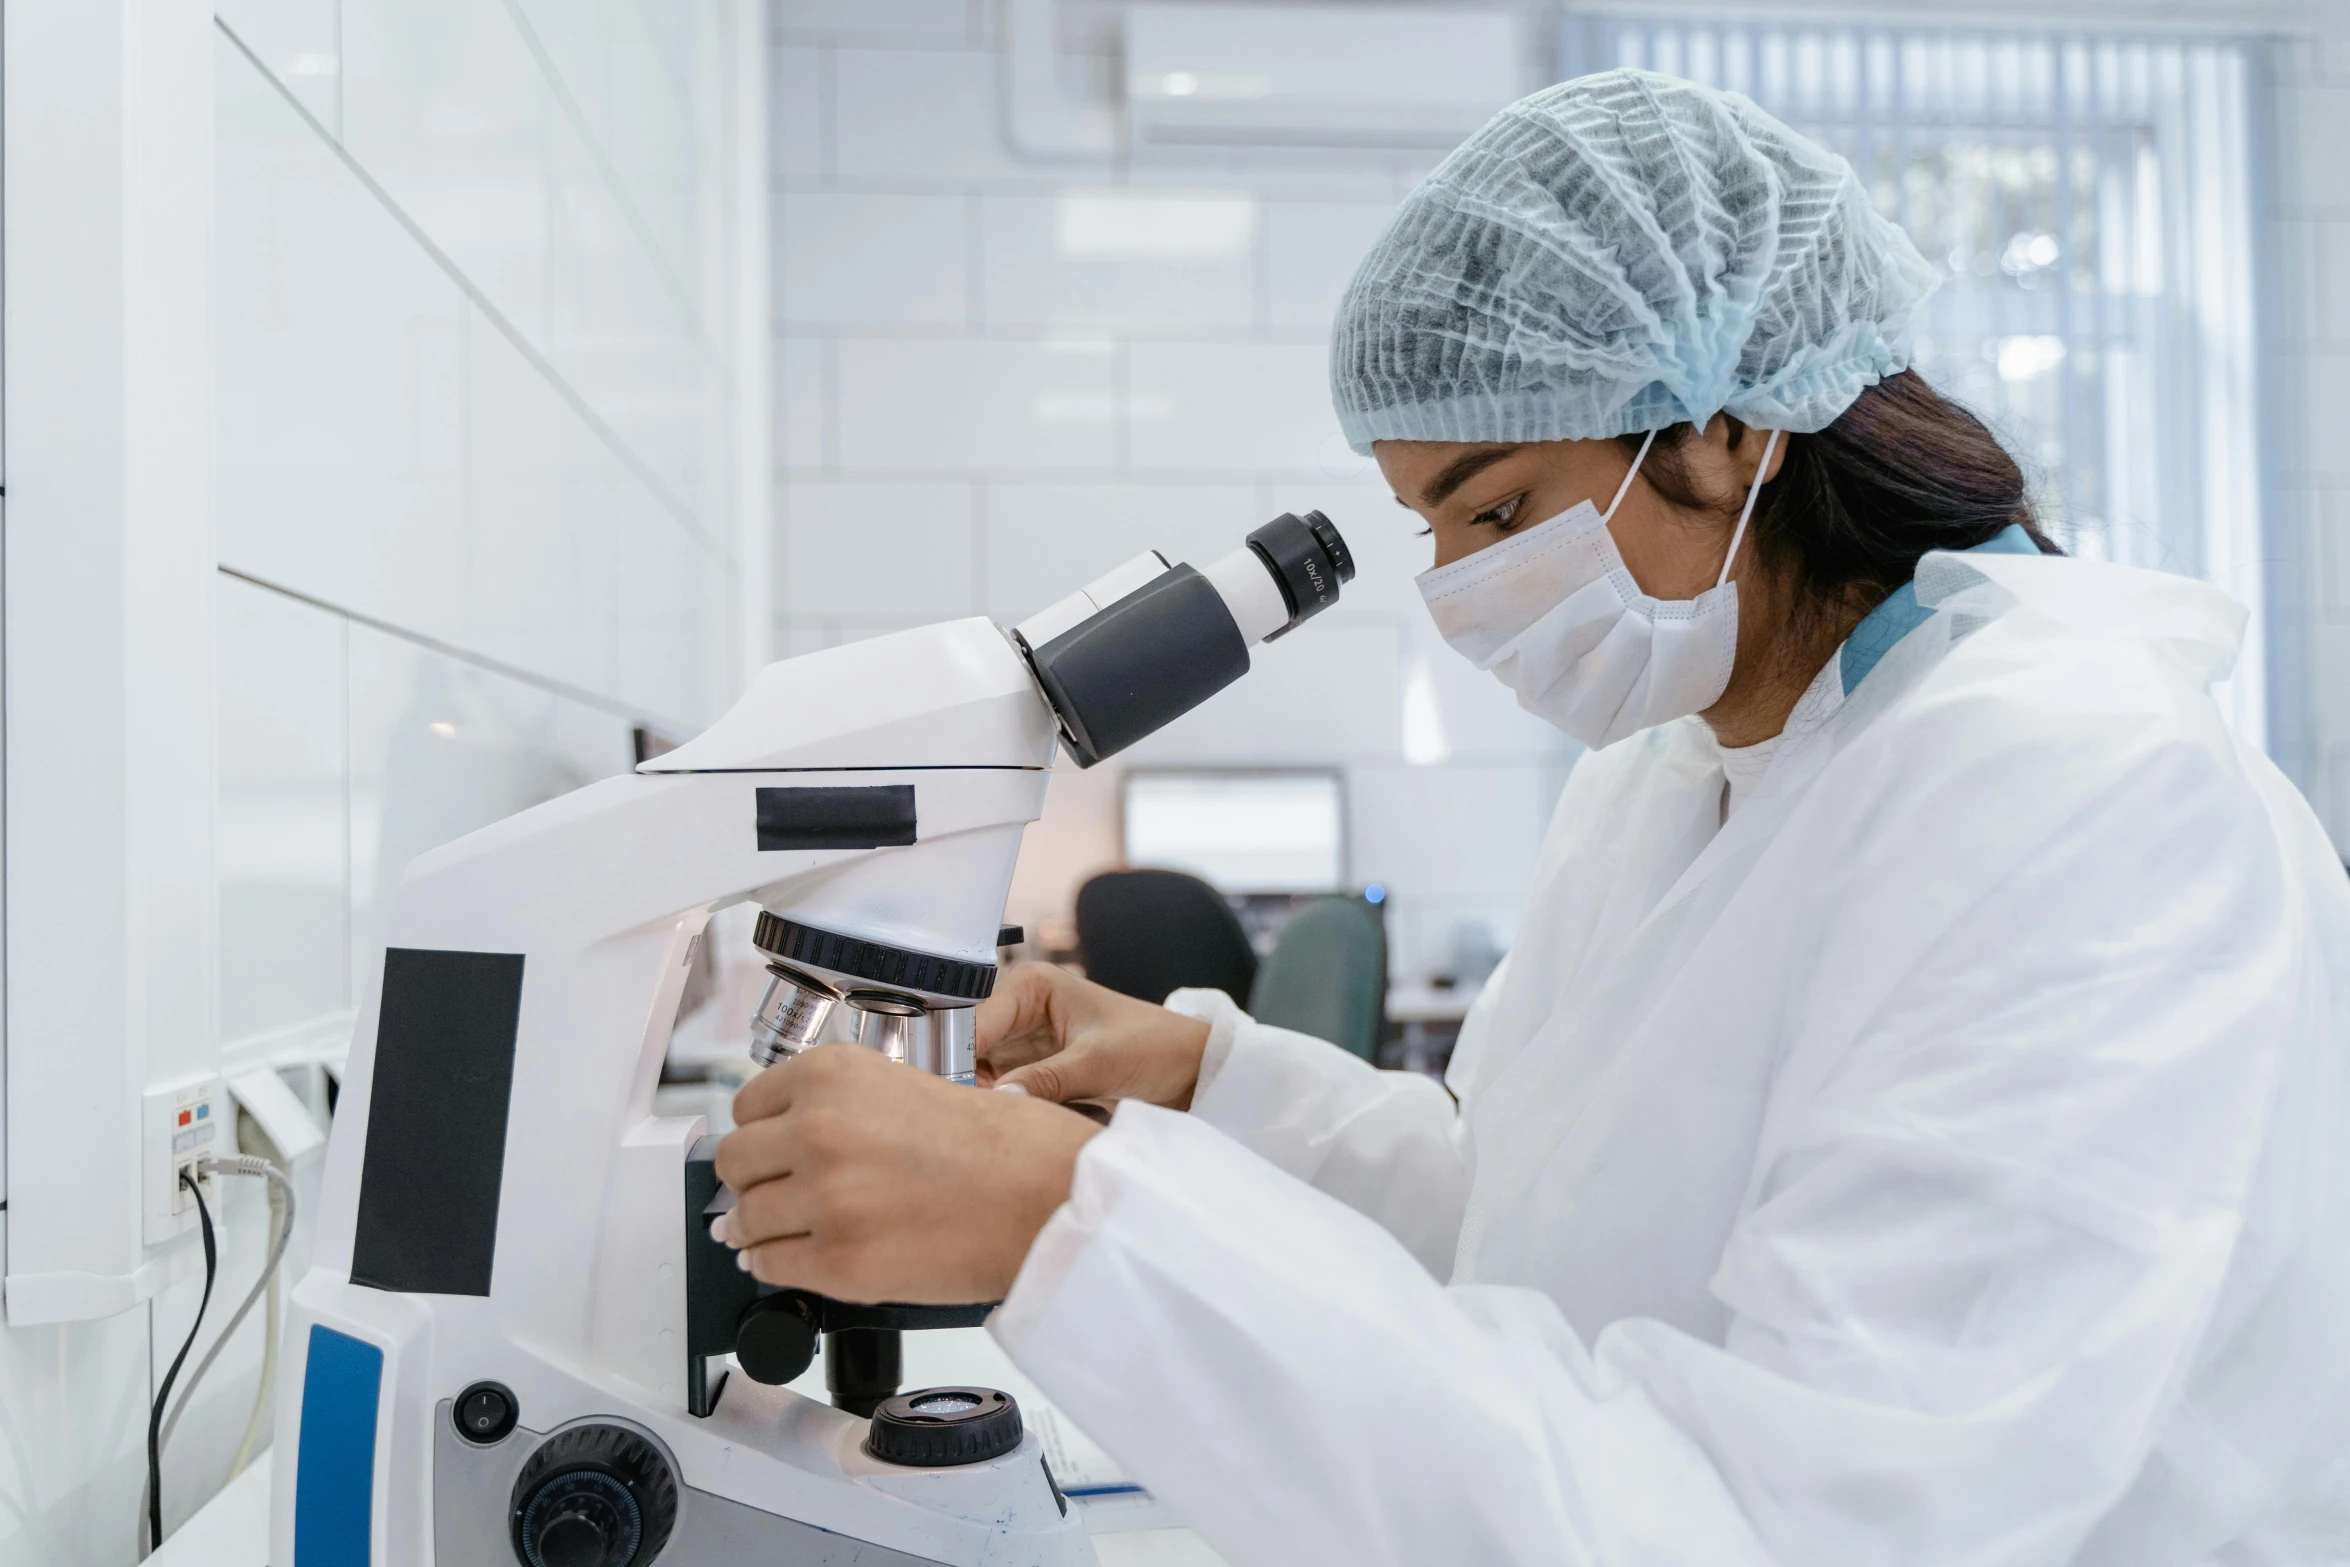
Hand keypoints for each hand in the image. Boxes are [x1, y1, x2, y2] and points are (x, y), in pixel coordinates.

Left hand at [713, 1043, 1098, 1303]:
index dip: (764, 1130)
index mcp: (833, 1074)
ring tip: (789, 1229)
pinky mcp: (839, 1263)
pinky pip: (769, 1265)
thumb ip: (846, 1105)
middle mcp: (818, 1130)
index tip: (775, 1146)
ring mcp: (824, 1199)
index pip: (749, 1105)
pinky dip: (776, 1265)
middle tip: (778, 1190)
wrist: (1053, 1200)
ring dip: (761, 1226)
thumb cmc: (1008, 1144)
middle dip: (755, 1178)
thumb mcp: (912, 1083)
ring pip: (745, 1219)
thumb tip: (786, 1143)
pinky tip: (799, 1257)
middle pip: (735, 1162)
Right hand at [976, 963, 1212, 1109]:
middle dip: (964, 1079)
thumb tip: (1000, 1099)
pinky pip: (1001, 1088)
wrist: (1188, 1068)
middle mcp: (1019, 1008)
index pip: (975, 1020)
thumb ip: (1045, 1079)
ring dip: (980, 1097)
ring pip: (979, 1071)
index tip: (950, 1093)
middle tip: (963, 1115)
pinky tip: (999, 1124)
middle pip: (969, 1046)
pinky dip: (999, 1105)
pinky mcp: (1032, 1068)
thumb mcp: (1097, 1063)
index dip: (958, 1055)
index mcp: (1031, 985)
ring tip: (980, 1123)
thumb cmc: (1153, 1046)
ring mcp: (1023, 1040)